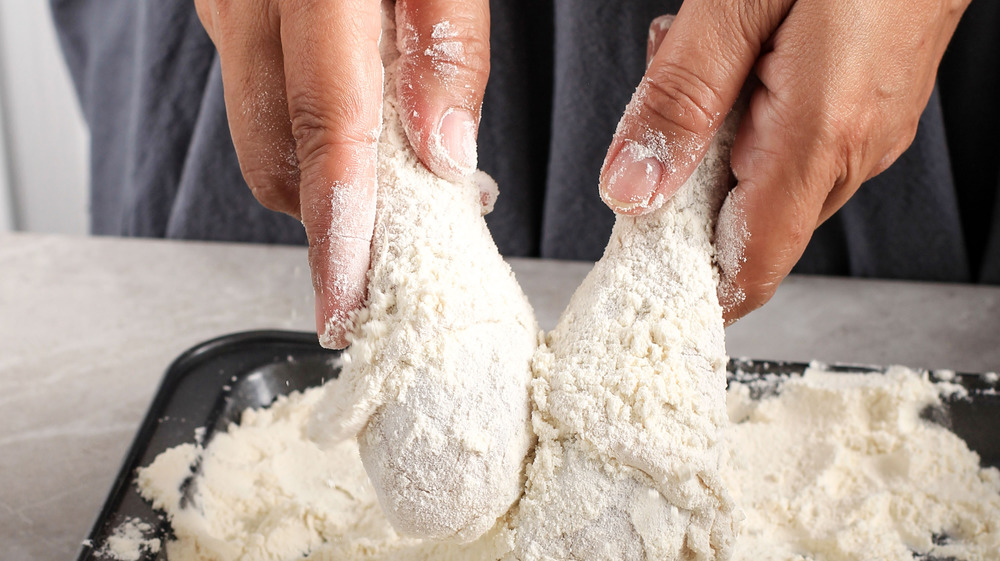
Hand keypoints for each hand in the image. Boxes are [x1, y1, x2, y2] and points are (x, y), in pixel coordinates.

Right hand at [194, 0, 489, 346]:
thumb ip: (447, 43)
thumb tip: (446, 149)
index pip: (325, 130)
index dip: (338, 230)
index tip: (345, 303)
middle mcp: (251, 4)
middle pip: (278, 159)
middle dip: (337, 222)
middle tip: (411, 238)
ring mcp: (231, 10)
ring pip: (265, 137)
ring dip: (328, 179)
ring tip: (408, 171)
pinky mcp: (233, 15)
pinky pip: (263, 100)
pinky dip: (312, 133)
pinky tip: (369, 121)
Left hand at [600, 0, 968, 322]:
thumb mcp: (736, 2)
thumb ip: (680, 100)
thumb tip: (631, 189)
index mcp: (821, 135)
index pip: (750, 268)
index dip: (692, 289)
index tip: (638, 277)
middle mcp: (856, 147)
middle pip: (747, 224)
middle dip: (686, 182)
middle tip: (666, 104)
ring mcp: (870, 129)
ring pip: (766, 180)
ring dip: (716, 137)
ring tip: (713, 51)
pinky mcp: (870, 105)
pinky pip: (794, 144)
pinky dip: (749, 115)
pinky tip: (744, 50)